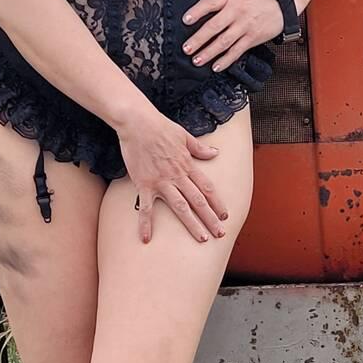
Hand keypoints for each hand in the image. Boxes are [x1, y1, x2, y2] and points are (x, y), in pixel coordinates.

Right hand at [114, 103, 229, 243]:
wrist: (137, 123)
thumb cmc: (161, 127)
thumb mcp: (185, 136)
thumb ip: (200, 148)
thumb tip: (216, 153)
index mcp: (188, 165)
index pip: (207, 188)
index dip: (217, 203)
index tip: (225, 215)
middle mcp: (177, 176)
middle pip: (198, 201)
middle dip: (210, 219)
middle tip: (220, 234)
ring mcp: (161, 182)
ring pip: (180, 207)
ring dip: (192, 224)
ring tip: (202, 239)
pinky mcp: (144, 184)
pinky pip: (145, 208)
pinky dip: (146, 224)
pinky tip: (146, 238)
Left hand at [181, 0, 283, 71]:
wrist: (280, 4)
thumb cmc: (255, 0)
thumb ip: (219, 3)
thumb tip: (197, 16)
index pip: (209, 3)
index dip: (196, 12)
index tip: (185, 21)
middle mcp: (236, 11)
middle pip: (214, 26)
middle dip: (198, 39)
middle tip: (186, 48)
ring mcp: (245, 26)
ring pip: (223, 41)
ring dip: (209, 53)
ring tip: (197, 61)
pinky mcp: (252, 38)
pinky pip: (237, 51)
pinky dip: (226, 60)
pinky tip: (216, 67)